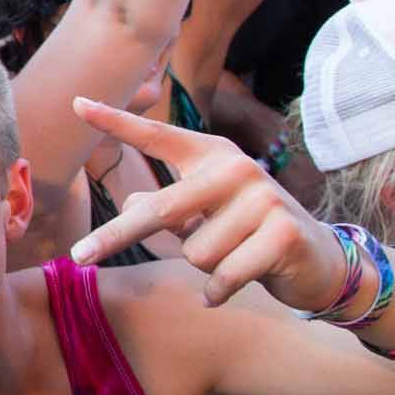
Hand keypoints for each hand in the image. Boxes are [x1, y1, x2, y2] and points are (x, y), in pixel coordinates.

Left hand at [69, 97, 347, 310]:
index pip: (156, 136)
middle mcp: (236, 168)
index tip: (76, 103)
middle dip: (116, 237)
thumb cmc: (244, 233)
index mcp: (211, 155)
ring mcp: (263, 198)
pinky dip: (218, 291)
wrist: (317, 259)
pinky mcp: (284, 232)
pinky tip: (227, 291)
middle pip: (160, 209)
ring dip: (204, 267)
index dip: (116, 121)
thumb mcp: (201, 216)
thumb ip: (163, 209)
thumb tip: (128, 208)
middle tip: (78, 257)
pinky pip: (224, 275)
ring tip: (233, 257)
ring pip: (194, 252)